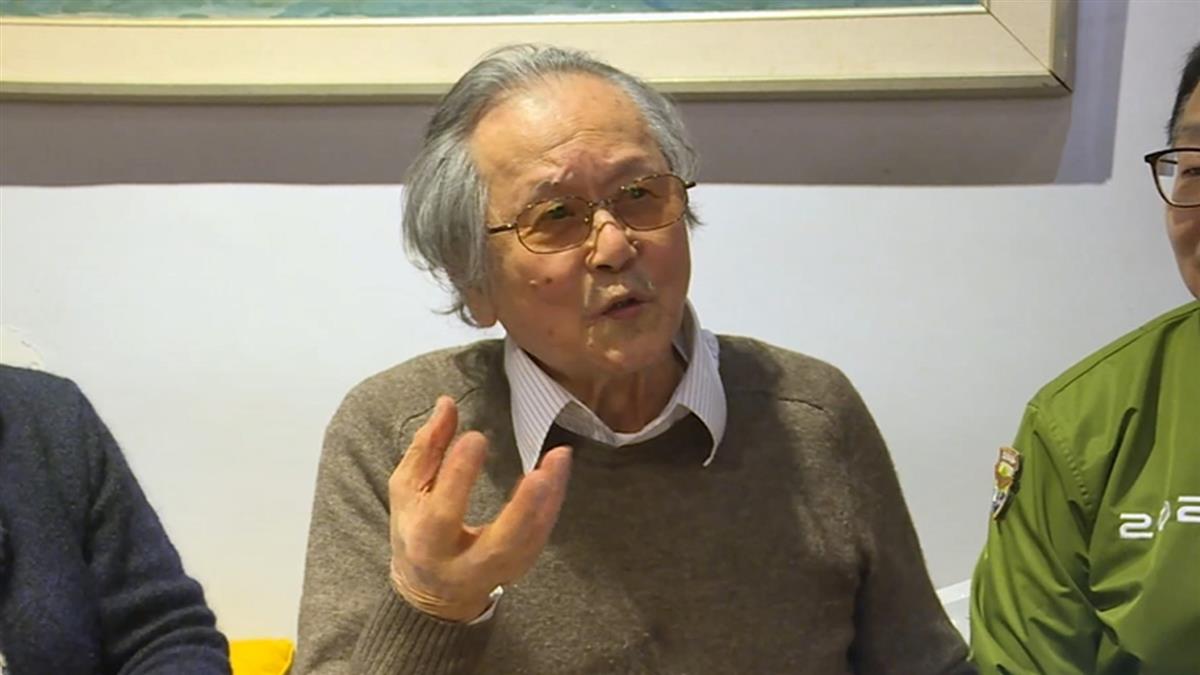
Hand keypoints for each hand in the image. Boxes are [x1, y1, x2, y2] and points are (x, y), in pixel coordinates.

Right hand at [388, 395, 571, 621]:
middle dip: (523, 508)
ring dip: (549, 501)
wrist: (433, 590)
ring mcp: (497, 571)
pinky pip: (541, 538)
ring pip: (530, 541)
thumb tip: (447, 403)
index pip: (442, 513)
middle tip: (539, 472)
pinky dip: (552, 505)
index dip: (459, 476)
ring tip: (559, 457)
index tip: (476, 438)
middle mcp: (464, 565)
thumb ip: (427, 447)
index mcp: (427, 543)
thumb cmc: (416, 530)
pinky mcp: (519, 567)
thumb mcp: (407, 490)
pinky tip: (558, 473)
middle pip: (499, 544)